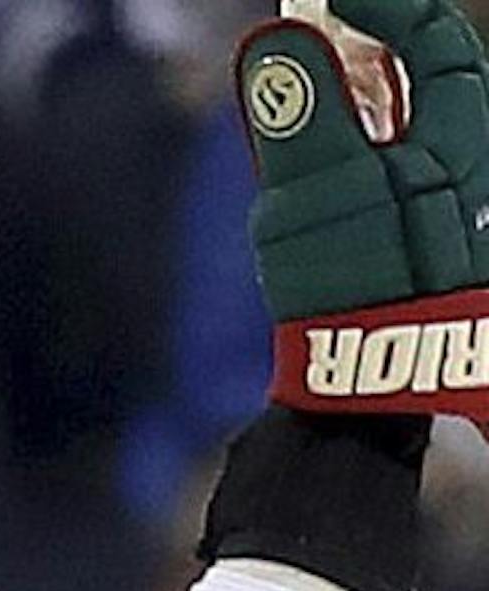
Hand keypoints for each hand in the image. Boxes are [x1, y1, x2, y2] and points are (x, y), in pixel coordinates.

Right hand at [239, 0, 488, 416]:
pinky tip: (322, 188)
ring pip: (406, 138)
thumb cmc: (361, 291)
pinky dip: (355, 167)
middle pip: (424, 85)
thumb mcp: (326, 192)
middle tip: (316, 44)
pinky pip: (390, 187)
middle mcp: (466, 173)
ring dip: (358, 114)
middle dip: (369, 58)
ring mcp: (444, 217)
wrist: (376, 398)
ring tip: (312, 111)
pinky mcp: (414, 261)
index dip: (387, 6)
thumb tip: (277, 39)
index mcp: (461, 141)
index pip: (434, 40)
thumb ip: (301, 114)